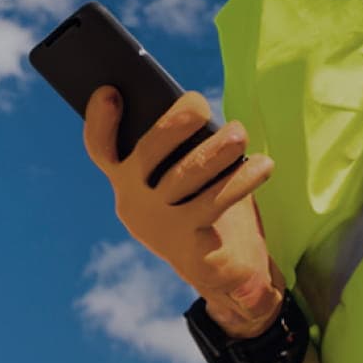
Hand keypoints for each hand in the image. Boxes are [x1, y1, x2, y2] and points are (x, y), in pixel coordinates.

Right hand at [83, 87, 282, 335]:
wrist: (219, 271)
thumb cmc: (200, 204)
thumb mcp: (184, 175)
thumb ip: (180, 149)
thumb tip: (198, 113)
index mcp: (125, 178)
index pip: (101, 148)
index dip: (100, 120)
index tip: (110, 91)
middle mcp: (134, 201)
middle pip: (146, 154)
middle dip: (173, 125)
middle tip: (200, 105)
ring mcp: (160, 224)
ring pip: (184, 177)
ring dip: (215, 150)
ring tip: (239, 133)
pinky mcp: (189, 245)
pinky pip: (215, 203)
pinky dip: (241, 180)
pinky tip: (262, 165)